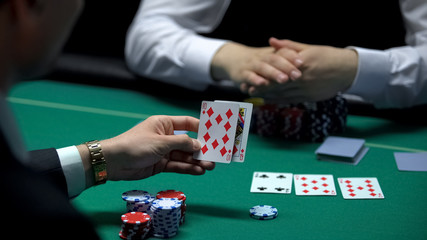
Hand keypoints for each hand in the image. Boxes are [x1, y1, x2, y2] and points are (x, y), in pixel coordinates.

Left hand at [79, 116, 214, 185]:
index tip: (215, 133)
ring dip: (196, 161)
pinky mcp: (161, 164)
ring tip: (210, 166)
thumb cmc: (136, 145)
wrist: (115, 162)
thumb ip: (182, 142)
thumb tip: (199, 144)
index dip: (201, 128)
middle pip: (188, 142)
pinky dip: (188, 168)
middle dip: (201, 149)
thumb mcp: (162, 142)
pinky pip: (178, 165)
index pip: (187, 123)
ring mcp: (164, 151)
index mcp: (165, 124)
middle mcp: (166, 136)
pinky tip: (199, 171)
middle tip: (215, 155)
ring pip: (184, 155)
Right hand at [210, 42, 302, 91]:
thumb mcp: (270, 55)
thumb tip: (302, 57)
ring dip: (273, 73)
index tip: (302, 62)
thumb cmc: (258, 60)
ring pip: (263, 68)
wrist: (233, 59)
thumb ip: (284, 56)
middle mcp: (261, 58)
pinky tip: (262, 84)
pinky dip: (255, 80)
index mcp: (270, 53)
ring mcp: (251, 65)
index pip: (282, 52)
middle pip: (274, 59)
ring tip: (283, 79)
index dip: (292, 56)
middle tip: (297, 75)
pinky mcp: (242, 74)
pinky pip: (249, 76)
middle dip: (286, 67)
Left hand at [248, 38, 357, 102]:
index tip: (252, 78)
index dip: (264, 77)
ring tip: (255, 95)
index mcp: (302, 65)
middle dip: (262, 88)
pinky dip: (278, 100)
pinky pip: (290, 100)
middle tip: (248, 89)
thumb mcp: (309, 48)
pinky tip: (269, 100)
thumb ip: (288, 46)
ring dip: (267, 96)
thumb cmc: (328, 56)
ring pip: (283, 95)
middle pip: (278, 86)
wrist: (347, 71)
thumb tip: (272, 41)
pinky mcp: (309, 97)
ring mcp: (306, 90)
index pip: (279, 72)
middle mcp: (303, 79)